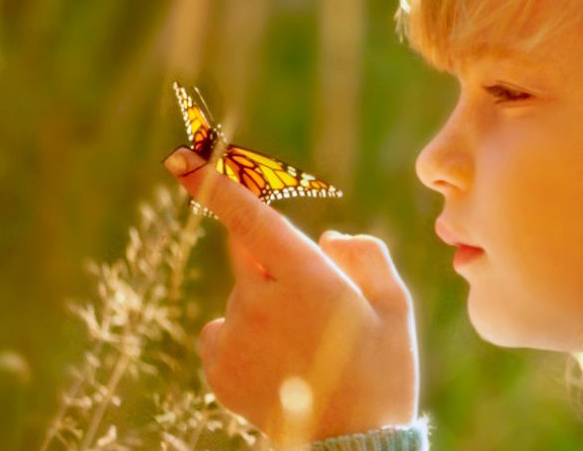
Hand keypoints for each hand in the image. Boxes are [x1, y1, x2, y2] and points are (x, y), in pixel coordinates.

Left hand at [163, 146, 419, 445]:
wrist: (351, 450)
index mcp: (305, 277)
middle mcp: (259, 300)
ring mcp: (235, 336)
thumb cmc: (382, 374)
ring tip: (305, 353)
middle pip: (248, 255)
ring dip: (264, 308)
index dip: (218, 185)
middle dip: (273, 262)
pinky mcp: (219, 369)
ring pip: (241, 298)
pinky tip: (277, 367)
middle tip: (312, 302)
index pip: (252, 217)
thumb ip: (366, 256)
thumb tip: (329, 239)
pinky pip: (222, 334)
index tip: (187, 160)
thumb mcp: (395, 308)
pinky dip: (242, 339)